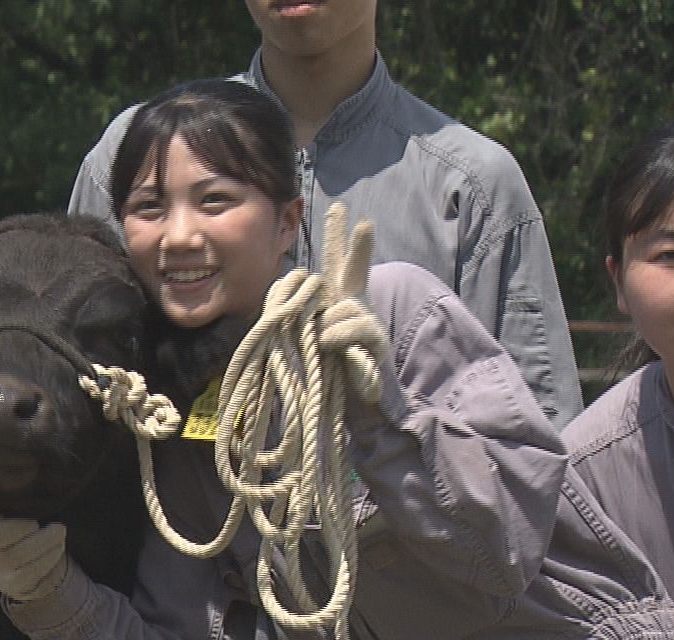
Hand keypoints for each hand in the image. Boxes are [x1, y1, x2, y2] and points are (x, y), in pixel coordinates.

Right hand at [0, 506, 69, 603]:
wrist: (30, 571)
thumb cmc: (21, 531)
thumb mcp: (9, 514)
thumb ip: (10, 501)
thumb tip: (28, 481)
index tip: (9, 502)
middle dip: (20, 527)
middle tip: (36, 523)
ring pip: (18, 555)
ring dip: (45, 540)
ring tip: (58, 530)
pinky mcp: (13, 584)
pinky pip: (32, 570)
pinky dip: (50, 555)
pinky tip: (58, 546)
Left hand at [316, 202, 385, 405]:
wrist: (349, 399)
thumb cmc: (324, 365)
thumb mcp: (303, 335)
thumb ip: (297, 310)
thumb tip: (299, 286)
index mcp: (335, 300)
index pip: (335, 263)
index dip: (337, 236)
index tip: (338, 206)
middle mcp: (354, 304)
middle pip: (356, 268)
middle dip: (359, 245)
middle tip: (363, 221)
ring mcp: (367, 320)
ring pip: (341, 306)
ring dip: (325, 324)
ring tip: (322, 344)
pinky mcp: (376, 340)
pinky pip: (349, 326)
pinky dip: (334, 335)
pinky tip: (328, 345)